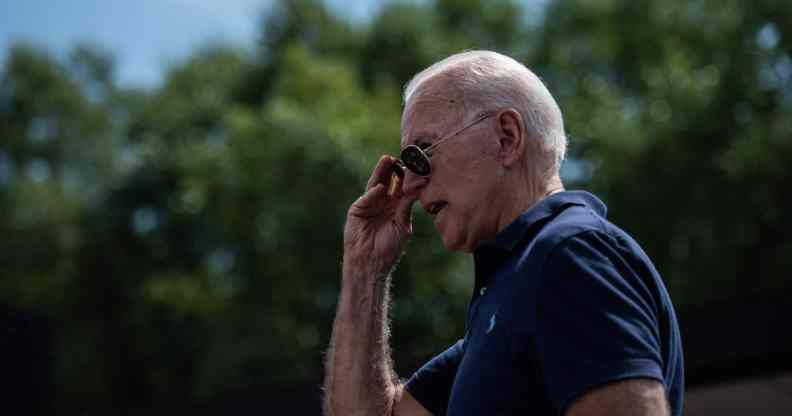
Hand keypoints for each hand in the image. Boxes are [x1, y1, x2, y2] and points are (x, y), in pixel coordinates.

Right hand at [343, 155, 416, 274]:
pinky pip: (366, 197)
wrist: (371, 262)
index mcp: (396, 206)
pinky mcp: (358, 209)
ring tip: (387, 160)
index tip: (415, 164)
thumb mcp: (402, 225)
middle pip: (389, 181)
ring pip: (376, 184)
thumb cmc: (389, 248)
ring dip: (381, 172)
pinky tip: (380, 187)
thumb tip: (416, 189)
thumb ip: (406, 207)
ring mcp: (370, 203)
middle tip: (400, 157)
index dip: (407, 176)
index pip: (402, 186)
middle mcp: (383, 202)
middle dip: (393, 169)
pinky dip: (374, 192)